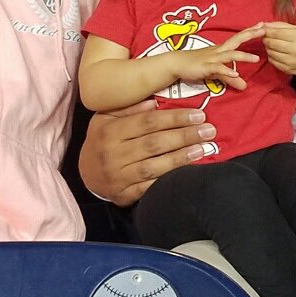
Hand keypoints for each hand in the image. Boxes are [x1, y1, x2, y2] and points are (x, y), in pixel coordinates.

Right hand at [78, 99, 217, 206]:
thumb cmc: (102, 139)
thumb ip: (129, 108)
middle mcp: (113, 154)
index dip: (174, 118)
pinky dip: (170, 179)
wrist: (86, 172)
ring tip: (204, 149)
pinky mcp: (124, 195)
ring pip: (155, 166)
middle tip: (209, 131)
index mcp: (110, 131)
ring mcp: (118, 176)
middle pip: (154, 143)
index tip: (198, 115)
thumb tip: (154, 102)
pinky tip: (188, 171)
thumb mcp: (107, 117)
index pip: (148, 122)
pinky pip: (150, 187)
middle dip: (184, 136)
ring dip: (182, 158)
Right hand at [169, 25, 264, 90]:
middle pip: (237, 40)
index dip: (250, 31)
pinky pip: (218, 69)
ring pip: (230, 55)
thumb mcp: (216, 73)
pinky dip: (227, 71)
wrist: (176, 63)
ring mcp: (212, 58)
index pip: (238, 38)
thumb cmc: (196, 64)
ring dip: (243, 56)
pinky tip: (236, 75)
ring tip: (256, 59)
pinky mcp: (205, 67)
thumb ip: (230, 78)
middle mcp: (218, 51)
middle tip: (264, 30)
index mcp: (221, 49)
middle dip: (250, 35)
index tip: (263, 25)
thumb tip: (244, 86)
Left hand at [262, 21, 295, 75]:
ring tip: (274, 44)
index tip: (263, 29)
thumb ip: (281, 26)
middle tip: (267, 36)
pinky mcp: (289, 70)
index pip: (276, 32)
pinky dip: (272, 55)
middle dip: (266, 38)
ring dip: (268, 47)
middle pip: (271, 43)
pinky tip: (278, 52)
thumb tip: (263, 24)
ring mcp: (292, 62)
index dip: (266, 30)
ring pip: (270, 52)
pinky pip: (272, 61)